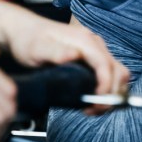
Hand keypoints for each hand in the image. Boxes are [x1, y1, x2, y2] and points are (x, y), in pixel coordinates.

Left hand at [3, 18, 130, 113]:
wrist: (24, 31)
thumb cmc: (28, 40)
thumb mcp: (37, 48)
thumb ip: (56, 52)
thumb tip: (74, 55)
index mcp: (84, 41)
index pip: (106, 65)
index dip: (106, 86)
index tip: (96, 102)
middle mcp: (94, 44)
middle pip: (117, 71)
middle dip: (111, 93)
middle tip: (94, 110)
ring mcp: (95, 50)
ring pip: (117, 73)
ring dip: (111, 92)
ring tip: (93, 107)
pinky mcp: (93, 58)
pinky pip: (109, 74)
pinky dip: (106, 89)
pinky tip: (91, 99)